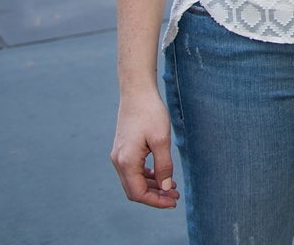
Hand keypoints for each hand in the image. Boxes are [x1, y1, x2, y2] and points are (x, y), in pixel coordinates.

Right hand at [111, 89, 179, 208]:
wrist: (137, 93)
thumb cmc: (150, 113)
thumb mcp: (162, 140)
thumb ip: (164, 166)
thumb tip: (166, 188)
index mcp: (126, 162)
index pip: (138, 193)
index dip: (156, 201)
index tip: (173, 202)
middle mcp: (118, 161)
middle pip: (134, 190)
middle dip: (155, 196)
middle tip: (175, 196)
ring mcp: (119, 155)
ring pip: (134, 181)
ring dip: (152, 186)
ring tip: (172, 187)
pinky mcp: (123, 149)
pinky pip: (133, 170)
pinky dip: (147, 176)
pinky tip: (161, 175)